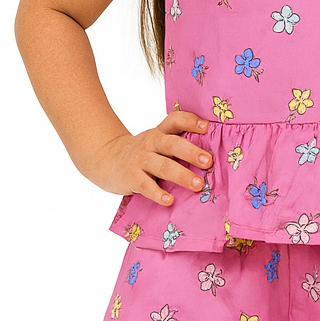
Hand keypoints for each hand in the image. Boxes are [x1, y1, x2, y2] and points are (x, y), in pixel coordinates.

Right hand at [88, 111, 213, 202]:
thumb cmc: (142, 154)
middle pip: (172, 144)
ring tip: (198, 185)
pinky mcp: (131, 176)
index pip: (175, 120)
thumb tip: (213, 158)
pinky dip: (157, 193)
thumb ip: (177, 146)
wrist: (106, 159)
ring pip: (162, 166)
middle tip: (208, 162)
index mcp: (160, 132)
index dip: (190, 121)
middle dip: (191, 152)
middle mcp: (151, 143)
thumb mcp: (157, 143)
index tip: (207, 127)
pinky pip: (145, 185)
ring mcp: (140, 159)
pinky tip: (169, 200)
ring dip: (181, 175)